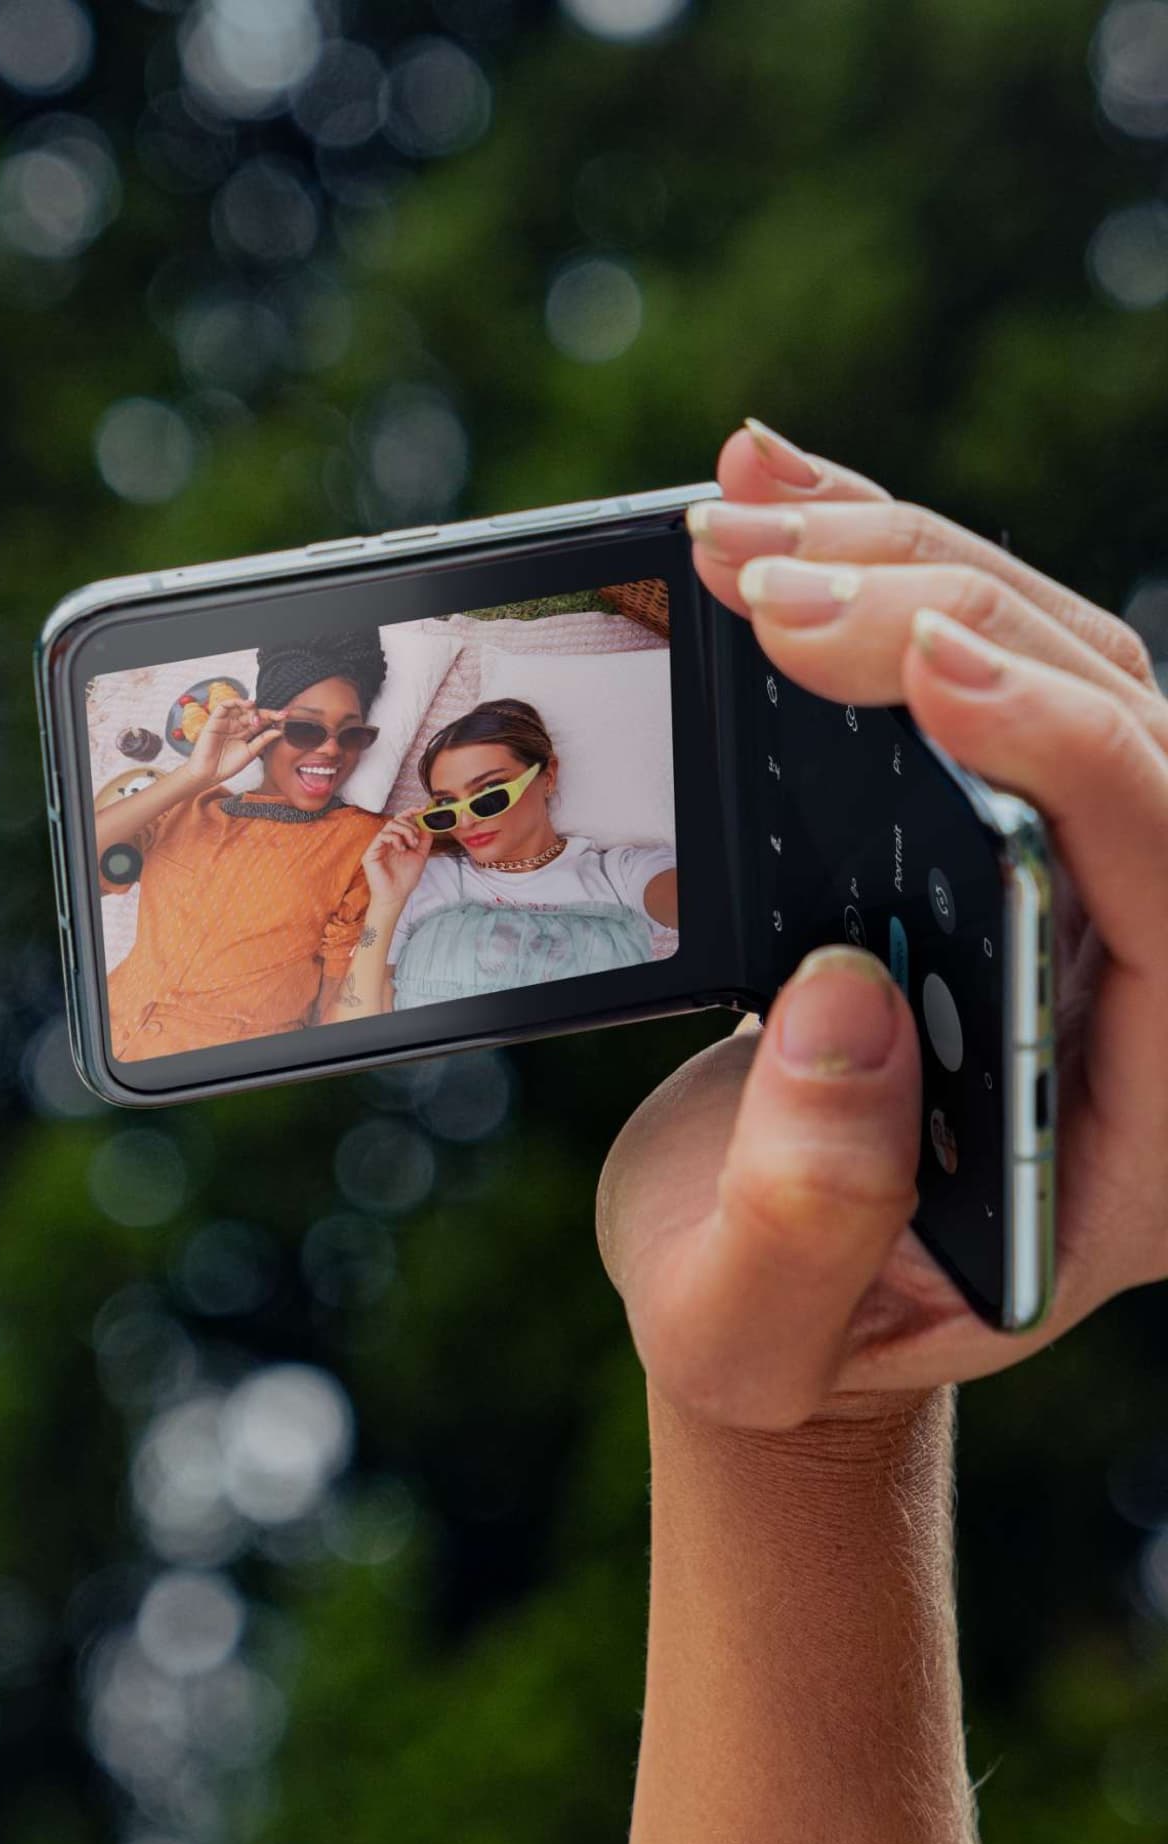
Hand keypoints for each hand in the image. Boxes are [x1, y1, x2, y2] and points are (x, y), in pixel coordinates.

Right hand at [183, 699, 281, 787]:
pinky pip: (225, 705)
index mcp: (246, 733)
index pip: (261, 722)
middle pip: (254, 713)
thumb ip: (263, 740)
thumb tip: (278, 731)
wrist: (209, 773)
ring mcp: (227, 721)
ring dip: (252, 708)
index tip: (285, 718)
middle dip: (267, 713)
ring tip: (260, 716)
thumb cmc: (227, 766)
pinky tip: (247, 705)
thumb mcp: (250, 752)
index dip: (273, 719)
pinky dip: (236, 701)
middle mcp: (237, 725)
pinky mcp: (215, 719)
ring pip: (241, 707)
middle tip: (278, 715)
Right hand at [360, 813, 435, 917]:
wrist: (396, 895)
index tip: (423, 809)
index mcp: (397, 840)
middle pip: (396, 820)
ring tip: (410, 845)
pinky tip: (401, 849)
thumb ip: (424, 841)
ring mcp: (377, 845)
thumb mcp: (420, 857)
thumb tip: (428, 826)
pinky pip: (382, 835)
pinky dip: (395, 838)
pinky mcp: (371, 852)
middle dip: (410, 826)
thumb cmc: (405, 879)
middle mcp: (386, 841)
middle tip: (416, 840)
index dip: (411, 811)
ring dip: (404, 831)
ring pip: (390, 825)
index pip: (402, 820)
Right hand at [597, 423, 1166, 1421]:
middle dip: (944, 621)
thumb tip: (844, 997)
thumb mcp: (754, 1324)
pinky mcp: (995, 833)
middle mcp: (1149, 974)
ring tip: (737, 526)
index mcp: (1152, 1111)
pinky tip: (773, 501)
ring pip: (1052, 663)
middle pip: (1122, 727)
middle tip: (765, 581)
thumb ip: (806, 1214)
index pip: (1167, 878)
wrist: (766, 1288)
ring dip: (898, 567)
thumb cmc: (776, 1323)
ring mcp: (1082, 892)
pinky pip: (972, 668)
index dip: (1066, 750)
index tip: (916, 667)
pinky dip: (877, 573)